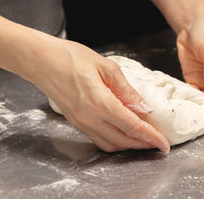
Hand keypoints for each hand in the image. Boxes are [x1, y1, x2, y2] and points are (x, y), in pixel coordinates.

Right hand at [29, 37, 169, 152]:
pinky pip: (97, 139)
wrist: (41, 61)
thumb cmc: (70, 57)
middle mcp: (89, 117)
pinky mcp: (75, 122)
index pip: (132, 126)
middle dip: (142, 144)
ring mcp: (80, 122)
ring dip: (128, 145)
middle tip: (157, 142)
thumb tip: (143, 107)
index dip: (150, 137)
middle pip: (122, 140)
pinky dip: (113, 141)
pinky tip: (121, 134)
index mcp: (100, 102)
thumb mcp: (105, 66)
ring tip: (141, 140)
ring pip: (109, 144)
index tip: (163, 144)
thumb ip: (126, 89)